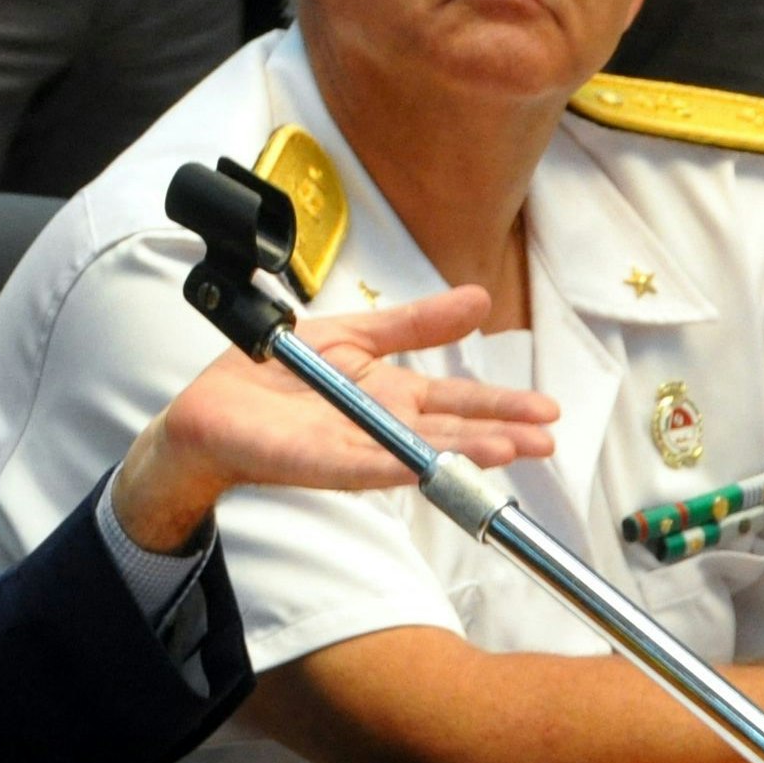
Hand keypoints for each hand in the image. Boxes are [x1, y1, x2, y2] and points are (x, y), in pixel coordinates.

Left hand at [113, 286, 560, 552]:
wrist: (216, 401)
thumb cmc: (281, 371)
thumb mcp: (355, 333)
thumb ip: (416, 322)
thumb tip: (480, 298)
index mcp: (394, 396)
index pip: (459, 402)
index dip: (501, 406)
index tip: (547, 410)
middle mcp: (383, 428)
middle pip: (451, 433)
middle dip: (499, 435)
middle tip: (545, 440)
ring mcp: (355, 449)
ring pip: (418, 453)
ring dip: (462, 454)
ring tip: (507, 451)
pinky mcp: (318, 462)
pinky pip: (360, 464)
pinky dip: (392, 463)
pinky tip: (424, 465)